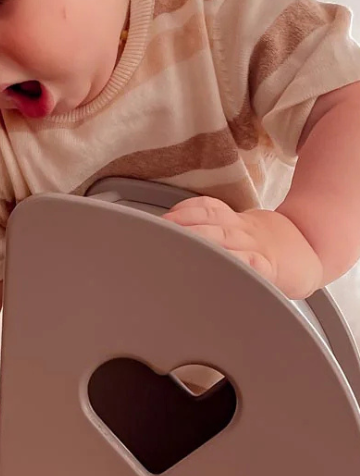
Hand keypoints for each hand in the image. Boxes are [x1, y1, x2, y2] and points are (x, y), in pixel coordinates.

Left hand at [163, 196, 323, 297]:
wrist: (312, 251)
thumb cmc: (269, 247)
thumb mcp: (243, 232)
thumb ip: (215, 233)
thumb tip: (177, 239)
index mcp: (236, 222)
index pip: (209, 207)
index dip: (186, 209)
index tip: (165, 217)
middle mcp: (243, 231)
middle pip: (212, 219)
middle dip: (184, 222)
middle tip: (162, 230)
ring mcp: (256, 247)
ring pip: (226, 239)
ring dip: (201, 239)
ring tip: (180, 244)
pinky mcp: (270, 267)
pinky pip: (252, 263)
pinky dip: (237, 262)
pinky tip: (222, 265)